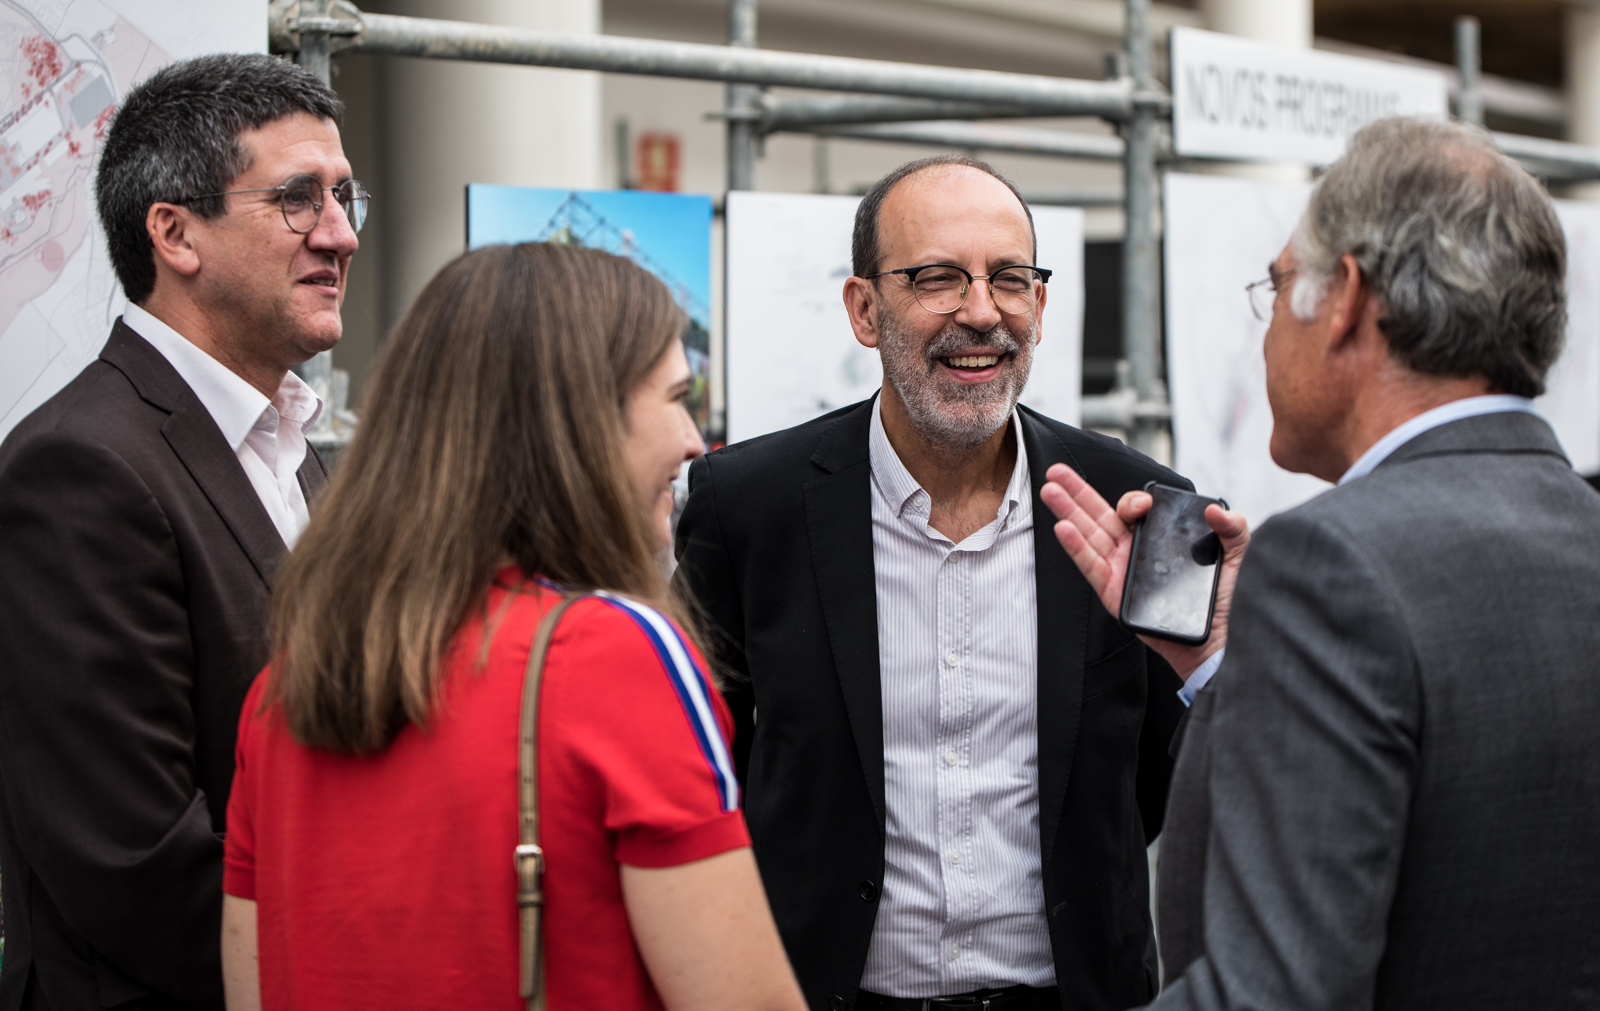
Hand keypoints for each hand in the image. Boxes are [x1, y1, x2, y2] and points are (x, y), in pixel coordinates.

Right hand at [1039, 463, 1250, 678]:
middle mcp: (1132, 551)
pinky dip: (1076, 548)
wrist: (1215, 640)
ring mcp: (1120, 571)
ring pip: (1088, 535)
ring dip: (1067, 512)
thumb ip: (1233, 528)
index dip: (1132, 500)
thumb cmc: (1220, 600)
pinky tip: (1063, 528)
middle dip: (1076, 492)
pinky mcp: (1114, 593)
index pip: (1133, 510)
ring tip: (1049, 491)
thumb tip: (1217, 509)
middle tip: (1055, 472)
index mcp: (1155, 538)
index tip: (1143, 504)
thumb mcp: (1235, 556)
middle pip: (1098, 515)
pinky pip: (1091, 566)